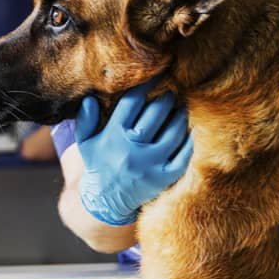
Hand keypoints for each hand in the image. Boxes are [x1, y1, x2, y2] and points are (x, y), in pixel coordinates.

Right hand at [74, 79, 192, 225]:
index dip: (146, 85)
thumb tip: (91, 99)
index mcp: (114, 135)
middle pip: (156, 114)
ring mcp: (149, 164)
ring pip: (173, 132)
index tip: (156, 75)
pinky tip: (193, 130)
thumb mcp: (86, 143)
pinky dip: (190, 141)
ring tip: (183, 108)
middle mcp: (132, 148)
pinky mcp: (163, 178)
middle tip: (173, 92)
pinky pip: (183, 156)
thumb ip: (85, 120)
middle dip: (166, 99)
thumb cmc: (99, 165)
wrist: (106, 203)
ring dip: (181, 117)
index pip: (132, 102)